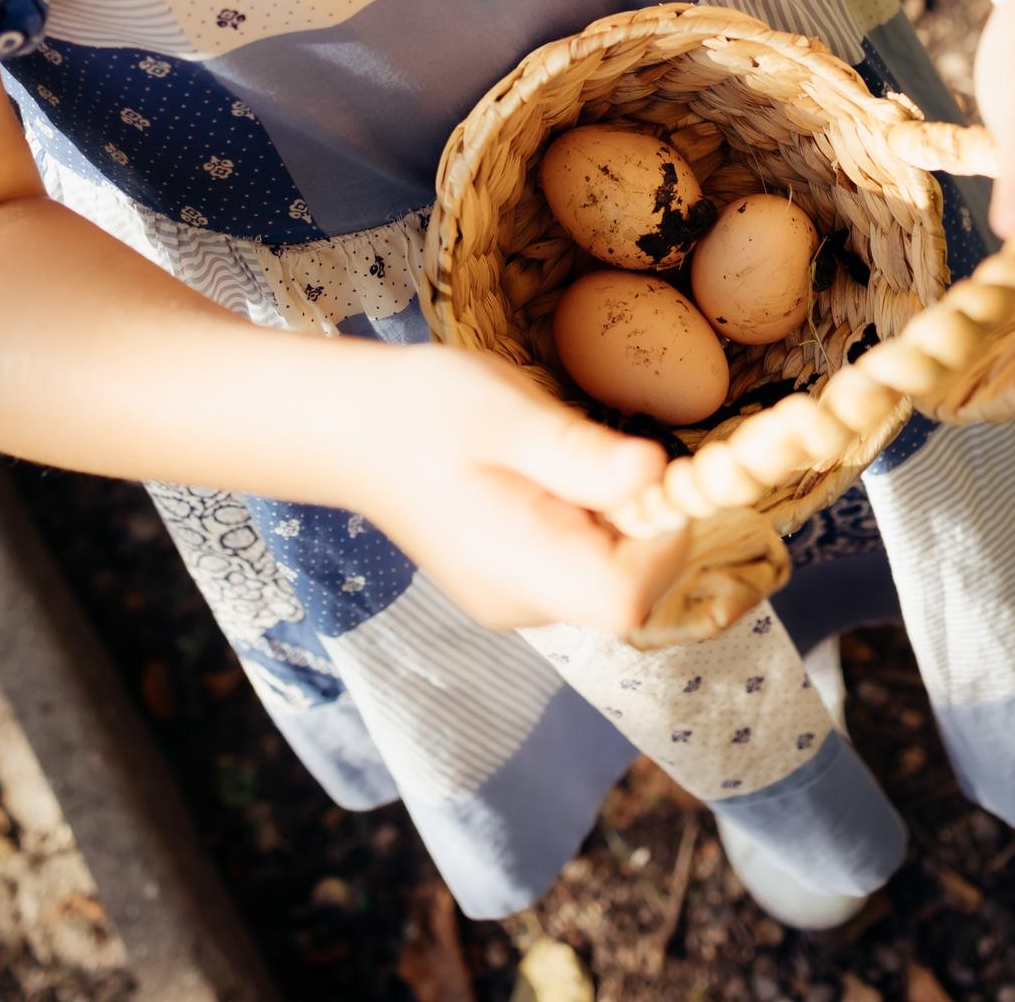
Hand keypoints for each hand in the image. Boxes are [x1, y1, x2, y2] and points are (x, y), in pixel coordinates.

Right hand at [352, 345, 690, 635]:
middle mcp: (522, 605)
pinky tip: (539, 475)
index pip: (628, 597)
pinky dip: (583, 519)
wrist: (354, 428)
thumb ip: (580, 454)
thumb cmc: (426, 410)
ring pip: (606, 572)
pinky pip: (576, 561)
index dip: (660, 537)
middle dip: (636, 519)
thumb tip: (658, 474)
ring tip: (552, 457)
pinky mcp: (512, 581)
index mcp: (518, 571)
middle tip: (589, 451)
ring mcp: (516, 600)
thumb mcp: (507, 415)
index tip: (640, 472)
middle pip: (626, 587)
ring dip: (609, 515)